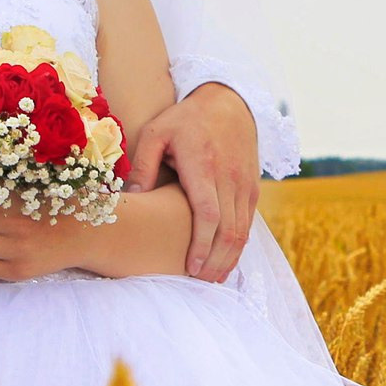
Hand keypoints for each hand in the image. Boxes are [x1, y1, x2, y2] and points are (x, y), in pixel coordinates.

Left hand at [122, 82, 258, 281]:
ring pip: (243, 231)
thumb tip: (133, 199)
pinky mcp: (252, 187)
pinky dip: (239, 245)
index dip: (201, 245)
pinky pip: (249, 223)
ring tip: (213, 279)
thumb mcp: (156, 132)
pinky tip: (225, 260)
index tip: (191, 268)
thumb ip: (142, 165)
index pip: (208, 214)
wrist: (228, 102)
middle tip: (199, 283)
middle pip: (228, 231)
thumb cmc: (185, 119)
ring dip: (229, 259)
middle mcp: (229, 177)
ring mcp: (245, 184)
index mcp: (203, 166)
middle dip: (216, 262)